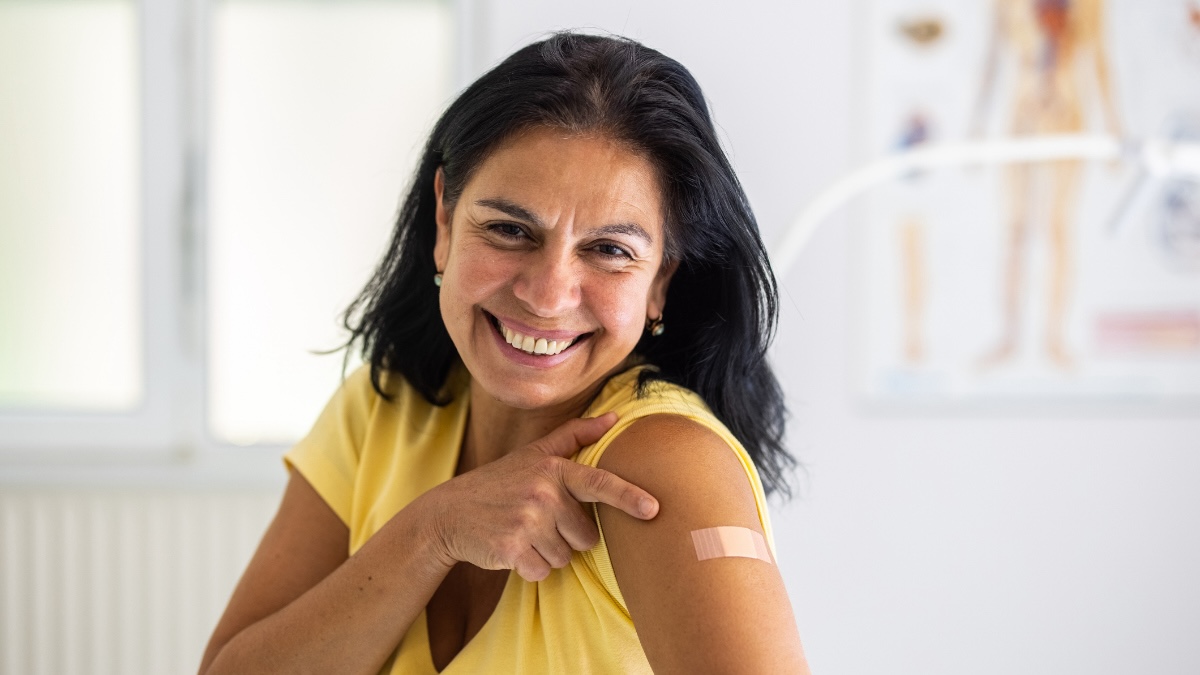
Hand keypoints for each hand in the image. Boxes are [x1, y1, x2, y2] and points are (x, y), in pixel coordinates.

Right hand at [425, 412, 658, 581]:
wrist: (450, 513)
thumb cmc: (500, 483)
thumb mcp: (534, 454)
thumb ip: (575, 435)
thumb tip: (615, 417)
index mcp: (552, 469)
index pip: (598, 484)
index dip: (629, 497)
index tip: (654, 509)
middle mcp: (541, 493)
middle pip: (586, 536)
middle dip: (567, 536)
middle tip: (538, 521)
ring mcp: (526, 522)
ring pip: (565, 557)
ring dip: (548, 553)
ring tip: (523, 533)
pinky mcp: (511, 549)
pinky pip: (543, 572)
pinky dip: (530, 567)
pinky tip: (512, 549)